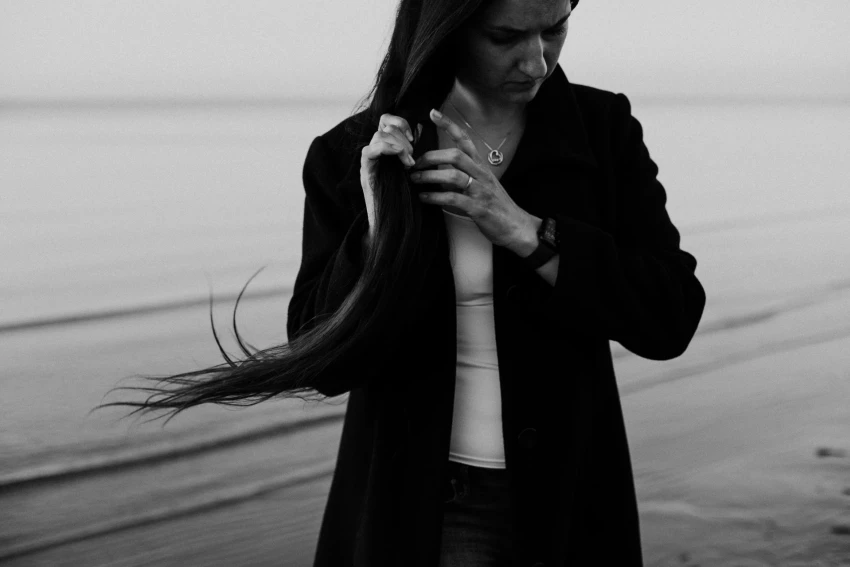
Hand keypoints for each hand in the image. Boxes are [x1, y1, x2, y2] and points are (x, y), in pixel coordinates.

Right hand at [360, 114, 422, 240]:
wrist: (392, 222)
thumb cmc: (405, 198)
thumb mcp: (412, 167)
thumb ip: (412, 149)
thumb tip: (421, 128)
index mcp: (386, 149)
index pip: (386, 121)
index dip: (400, 122)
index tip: (413, 136)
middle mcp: (375, 152)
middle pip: (384, 127)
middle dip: (402, 137)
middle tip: (412, 156)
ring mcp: (369, 162)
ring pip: (379, 136)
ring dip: (398, 145)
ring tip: (408, 163)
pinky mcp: (366, 172)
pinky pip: (370, 151)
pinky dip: (387, 149)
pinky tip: (401, 158)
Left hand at [410, 108, 535, 249]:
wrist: (516, 226)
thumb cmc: (496, 206)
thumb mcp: (482, 184)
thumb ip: (465, 175)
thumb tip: (438, 170)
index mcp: (481, 167)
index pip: (465, 140)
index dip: (449, 126)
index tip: (433, 113)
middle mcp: (481, 175)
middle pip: (455, 156)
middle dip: (431, 157)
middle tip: (414, 164)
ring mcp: (480, 191)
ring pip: (453, 176)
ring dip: (429, 176)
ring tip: (415, 180)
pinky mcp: (478, 208)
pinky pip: (454, 198)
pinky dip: (435, 197)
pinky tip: (424, 198)